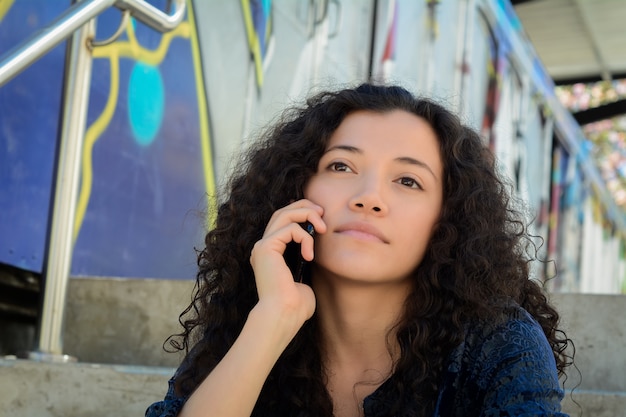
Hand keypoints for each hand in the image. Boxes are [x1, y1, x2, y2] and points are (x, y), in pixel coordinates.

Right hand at [249, 199, 325, 331]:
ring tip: (323, 228)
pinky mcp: (266, 247)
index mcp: (270, 253)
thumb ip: (305, 263)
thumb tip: (312, 256)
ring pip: (283, 214)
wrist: (284, 315)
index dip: (301, 213)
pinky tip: (310, 256)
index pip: (282, 222)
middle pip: (281, 212)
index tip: (320, 217)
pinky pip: (290, 229)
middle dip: (303, 206)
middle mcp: (263, 247)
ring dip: (307, 215)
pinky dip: (305, 238)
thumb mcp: (305, 278)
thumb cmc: (295, 306)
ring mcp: (262, 246)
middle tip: (321, 211)